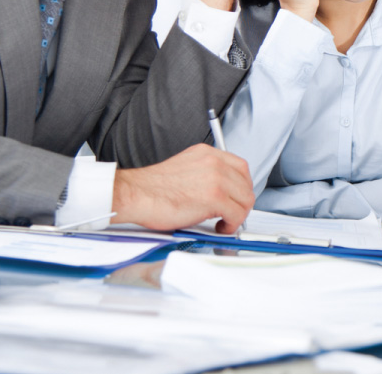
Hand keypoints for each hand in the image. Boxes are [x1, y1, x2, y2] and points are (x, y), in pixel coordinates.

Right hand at [111, 143, 253, 233]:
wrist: (135, 194)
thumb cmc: (152, 188)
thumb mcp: (185, 169)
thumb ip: (205, 174)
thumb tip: (221, 192)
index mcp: (206, 153)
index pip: (240, 167)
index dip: (241, 186)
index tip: (236, 198)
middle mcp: (214, 162)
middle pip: (246, 183)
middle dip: (241, 202)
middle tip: (232, 213)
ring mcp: (216, 178)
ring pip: (245, 199)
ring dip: (238, 215)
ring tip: (224, 222)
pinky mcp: (214, 197)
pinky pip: (237, 214)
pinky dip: (232, 225)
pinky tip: (219, 227)